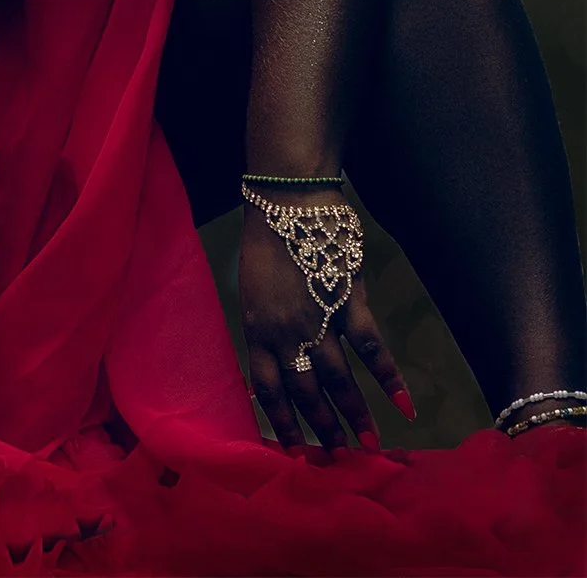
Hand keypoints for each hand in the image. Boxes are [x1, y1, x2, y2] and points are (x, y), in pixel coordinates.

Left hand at [241, 198, 411, 453]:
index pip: (268, 389)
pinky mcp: (349, 301)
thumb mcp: (253, 290)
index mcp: (258, 329)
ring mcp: (319, 318)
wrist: (287, 199)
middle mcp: (286, 332)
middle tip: (338, 456)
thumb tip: (270, 360)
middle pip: (305, 391)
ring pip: (338, 379)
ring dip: (354, 414)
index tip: (296, 451)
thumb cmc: (266, 239)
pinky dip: (389, 378)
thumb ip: (264, 326)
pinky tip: (403, 405)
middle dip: (322, 428)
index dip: (283, 422)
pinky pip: (371, 348)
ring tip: (369, 444)